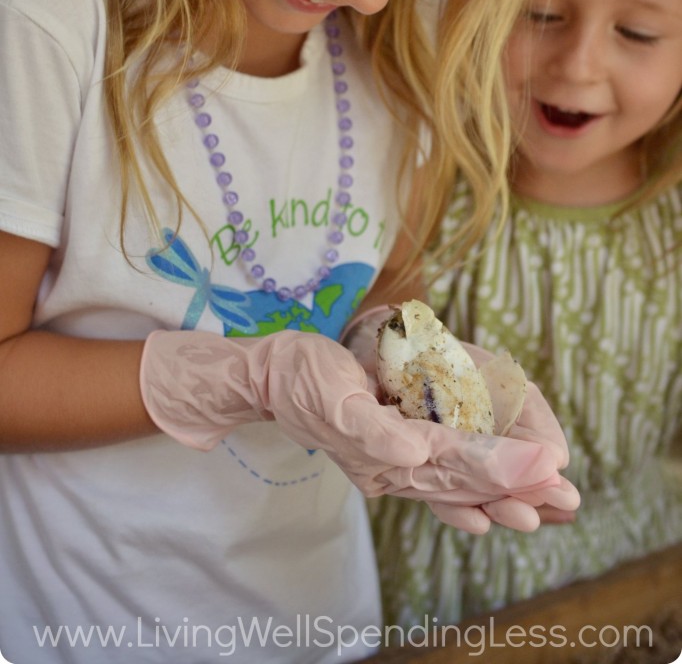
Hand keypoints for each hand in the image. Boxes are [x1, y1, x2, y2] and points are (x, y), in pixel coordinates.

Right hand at [140, 329, 564, 527]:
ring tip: (546, 512)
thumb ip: (374, 430)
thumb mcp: (333, 393)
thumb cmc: (300, 375)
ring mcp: (389, 463)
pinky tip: (482, 518)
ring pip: (454, 487)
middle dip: (517, 491)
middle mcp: (391, 466)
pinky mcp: (388, 453)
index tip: (551, 467)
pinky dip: (462, 500)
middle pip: (464, 484)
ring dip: (500, 497)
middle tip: (569, 500)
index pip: (456, 463)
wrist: (267, 377)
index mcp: (384, 451)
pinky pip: (433, 483)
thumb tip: (417, 453)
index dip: (505, 466)